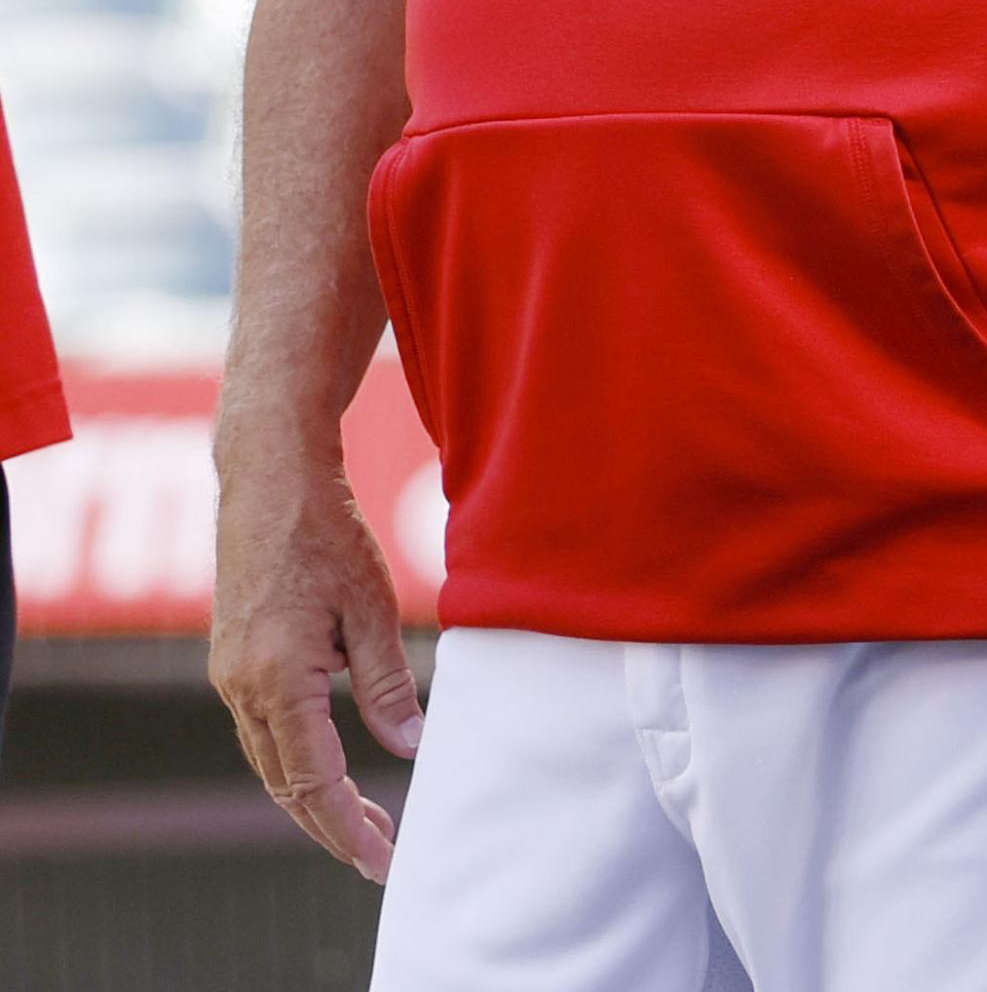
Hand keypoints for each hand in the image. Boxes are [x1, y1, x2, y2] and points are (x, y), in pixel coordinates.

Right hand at [209, 454, 422, 882]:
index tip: (384, 860)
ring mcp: (229, 675)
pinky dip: (296, 760)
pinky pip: (263, 731)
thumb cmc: (327, 531)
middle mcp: (241, 688)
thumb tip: (406, 746)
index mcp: (277, 680)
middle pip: (285, 785)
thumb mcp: (373, 605)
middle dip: (333, 826)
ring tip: (365, 820)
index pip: (314, 782)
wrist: (269, 478)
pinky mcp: (232, 660)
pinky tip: (332, 764)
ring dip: (314, 797)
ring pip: (270, 762)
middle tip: (382, 854)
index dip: (349, 827)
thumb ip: (386, 682)